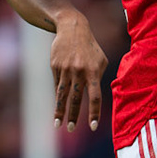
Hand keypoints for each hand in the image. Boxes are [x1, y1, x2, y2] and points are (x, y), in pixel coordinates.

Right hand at [51, 15, 108, 130]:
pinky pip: (57, 85)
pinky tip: (58, 108)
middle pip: (75, 98)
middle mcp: (79, 71)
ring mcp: (65, 69)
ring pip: (62, 94)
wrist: (72, 28)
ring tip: (58, 124)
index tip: (92, 127)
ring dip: (60, 111)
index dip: (94, 113)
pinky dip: (58, 97)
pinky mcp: (55, 67)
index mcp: (93, 71)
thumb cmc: (90, 47)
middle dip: (73, 116)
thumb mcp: (101, 60)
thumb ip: (99, 78)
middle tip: (71, 129)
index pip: (95, 97)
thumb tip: (95, 96)